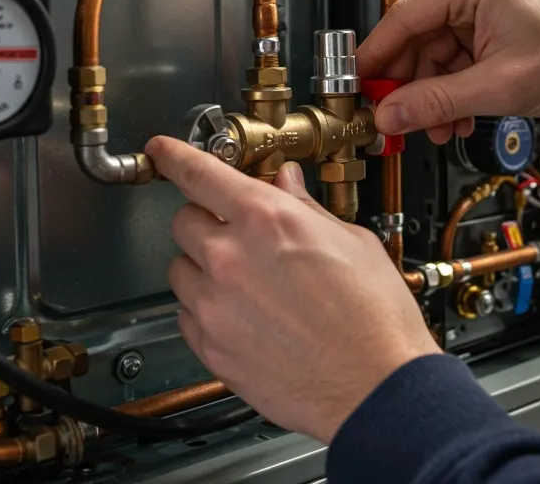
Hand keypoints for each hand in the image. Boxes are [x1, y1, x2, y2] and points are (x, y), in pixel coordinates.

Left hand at [147, 137, 441, 443]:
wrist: (377, 388)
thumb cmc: (375, 320)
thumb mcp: (353, 242)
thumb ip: (306, 208)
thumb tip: (287, 185)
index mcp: (268, 219)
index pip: (199, 172)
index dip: (173, 156)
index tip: (162, 152)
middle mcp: (231, 258)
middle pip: (182, 220)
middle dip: (205, 219)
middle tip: (236, 232)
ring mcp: (215, 306)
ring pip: (179, 270)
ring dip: (202, 268)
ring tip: (246, 283)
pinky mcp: (211, 348)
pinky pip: (186, 315)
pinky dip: (204, 310)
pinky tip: (243, 315)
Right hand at [357, 0, 539, 142]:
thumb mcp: (499, 86)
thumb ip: (438, 102)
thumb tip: (392, 114)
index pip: (403, 18)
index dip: (376, 58)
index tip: (358, 87)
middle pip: (417, 41)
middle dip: (410, 87)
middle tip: (396, 120)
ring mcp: (481, 7)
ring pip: (435, 56)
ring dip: (434, 96)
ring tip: (439, 128)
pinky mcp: (490, 27)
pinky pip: (456, 61)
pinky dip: (453, 91)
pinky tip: (458, 117)